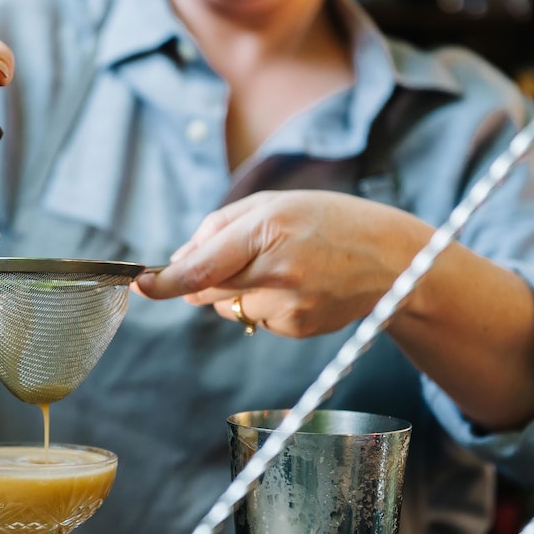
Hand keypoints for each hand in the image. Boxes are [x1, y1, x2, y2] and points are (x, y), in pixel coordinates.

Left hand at [132, 190, 433, 336]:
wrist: (394, 260)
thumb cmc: (328, 221)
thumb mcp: (273, 203)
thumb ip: (218, 227)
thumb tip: (178, 261)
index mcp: (267, 231)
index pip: (200, 268)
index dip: (164, 282)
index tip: (139, 284)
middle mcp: (275, 273)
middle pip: (206, 289)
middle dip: (202, 277)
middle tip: (240, 256)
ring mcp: (287, 307)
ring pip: (228, 306)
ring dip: (236, 289)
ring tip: (283, 267)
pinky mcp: (296, 329)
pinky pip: (255, 318)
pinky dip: (262, 303)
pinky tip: (297, 286)